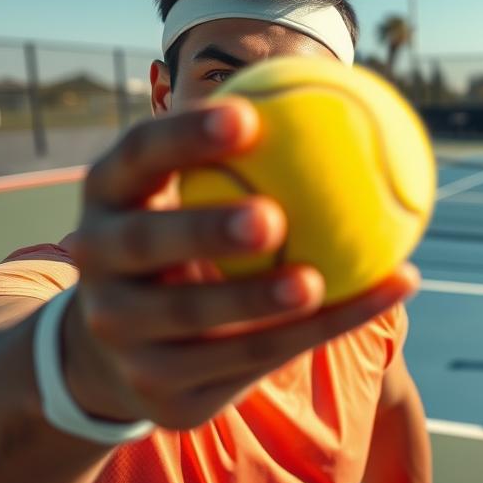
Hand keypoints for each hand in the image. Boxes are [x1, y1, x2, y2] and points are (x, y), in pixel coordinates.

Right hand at [59, 99, 418, 430]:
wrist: (112, 357)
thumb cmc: (178, 247)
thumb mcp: (182, 196)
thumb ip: (238, 155)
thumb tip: (344, 90)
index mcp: (108, 201)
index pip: (136, 157)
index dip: (183, 136)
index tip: (248, 116)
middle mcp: (98, 266)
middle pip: (145, 246)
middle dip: (203, 232)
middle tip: (271, 219)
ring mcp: (122, 336)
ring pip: (193, 321)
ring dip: (257, 304)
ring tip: (316, 282)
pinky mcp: (161, 393)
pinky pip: (247, 363)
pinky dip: (320, 331)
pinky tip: (384, 296)